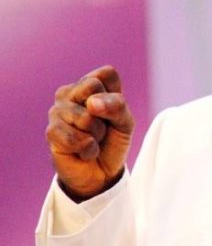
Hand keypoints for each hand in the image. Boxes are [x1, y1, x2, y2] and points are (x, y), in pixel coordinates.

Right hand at [46, 65, 134, 199]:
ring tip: (92, 140)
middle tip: (102, 127)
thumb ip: (117, 106)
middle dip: (105, 114)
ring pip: (85, 116)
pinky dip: (86, 149)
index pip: (106, 73)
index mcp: (91, 84)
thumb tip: (92, 103)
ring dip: (96, 135)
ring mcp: (57, 111)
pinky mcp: (51, 131)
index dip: (116, 95)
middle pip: (92, 88)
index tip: (114, 110)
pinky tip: (83, 151)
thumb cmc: (113, 141)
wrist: (101, 172)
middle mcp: (71, 93)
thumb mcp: (126, 122)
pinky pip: (74, 137)